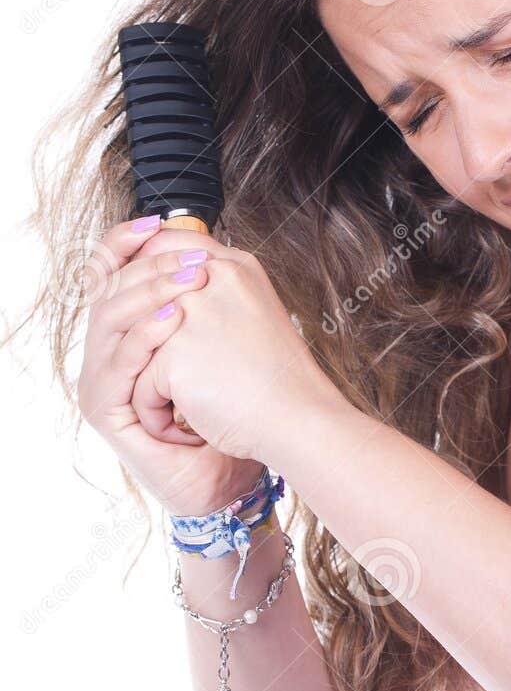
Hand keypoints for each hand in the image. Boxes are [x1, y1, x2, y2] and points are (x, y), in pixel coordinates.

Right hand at [75, 215, 268, 516]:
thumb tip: (201, 245)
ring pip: (109, 320)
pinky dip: (145, 338)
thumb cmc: (230, 405)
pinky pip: (119, 364)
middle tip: (188, 256)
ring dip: (148, 294)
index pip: (108, 274)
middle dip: (146, 266)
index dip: (122, 244)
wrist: (230, 468)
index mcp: (125, 330)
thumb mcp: (213, 338)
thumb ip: (197, 298)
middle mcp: (106, 352)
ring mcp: (101, 380)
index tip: (156, 222)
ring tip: (187, 280)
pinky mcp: (105, 409)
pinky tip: (173, 320)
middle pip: (106, 290)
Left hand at [130, 230, 331, 463]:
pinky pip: (139, 386)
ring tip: (180, 405)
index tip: (152, 320)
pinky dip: (158, 413)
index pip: (169, 249)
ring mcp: (190, 313)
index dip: (149, 281)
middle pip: (141, 300)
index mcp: (234, 267)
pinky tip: (188, 423)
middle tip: (177, 382)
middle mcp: (210, 279)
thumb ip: (214, 295)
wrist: (300, 420)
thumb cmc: (280, 381)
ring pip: (136, 349)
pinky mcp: (175, 354)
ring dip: (151, 382)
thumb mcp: (254, 318)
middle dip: (145, 346)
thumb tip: (165, 294)